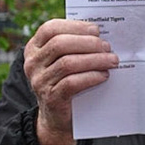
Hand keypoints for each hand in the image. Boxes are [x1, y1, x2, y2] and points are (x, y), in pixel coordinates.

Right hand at [22, 18, 117, 144]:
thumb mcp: (62, 61)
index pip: (50, 29)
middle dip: (88, 43)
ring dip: (94, 59)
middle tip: (107, 47)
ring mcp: (39, 81)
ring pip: (68, 63)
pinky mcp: (50, 98)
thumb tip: (99, 34)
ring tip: (111, 61)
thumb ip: (73, 46)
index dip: (75, 26)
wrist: (57, 118)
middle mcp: (32, 64)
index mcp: (33, 49)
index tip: (96, 30)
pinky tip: (103, 75)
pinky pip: (72, 83)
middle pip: (60, 44)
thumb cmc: (64, 83)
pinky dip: (91, 77)